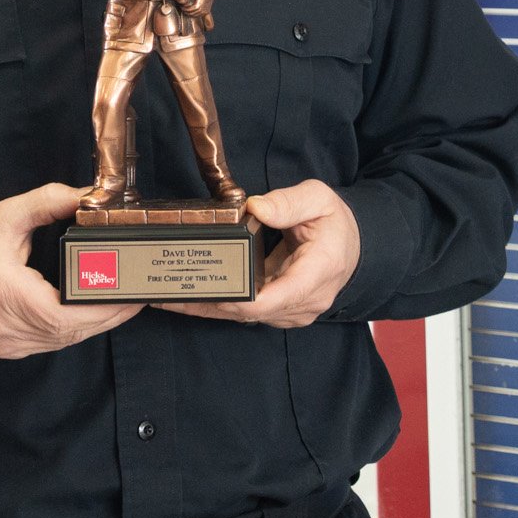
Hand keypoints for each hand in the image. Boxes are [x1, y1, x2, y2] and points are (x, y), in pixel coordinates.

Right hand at [0, 183, 139, 358]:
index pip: (62, 314)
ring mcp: (7, 342)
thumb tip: (89, 196)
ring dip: (95, 323)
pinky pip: (52, 342)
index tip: (130, 293)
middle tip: (138, 294)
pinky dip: (75, 329)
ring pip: (64, 340)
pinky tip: (94, 313)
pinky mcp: (8, 346)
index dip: (101, 308)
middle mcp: (6, 328)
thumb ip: (48, 201)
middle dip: (108, 314)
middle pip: (70, 331)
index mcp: (5, 296)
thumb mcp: (5, 216)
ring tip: (124, 301)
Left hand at [158, 180, 358, 328]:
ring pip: (242, 318)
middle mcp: (305, 302)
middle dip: (207, 301)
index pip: (272, 299)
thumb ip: (289, 202)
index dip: (234, 299)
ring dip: (207, 306)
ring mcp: (293, 312)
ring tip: (164, 295)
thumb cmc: (336, 224)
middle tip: (165, 290)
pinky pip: (245, 315)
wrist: (352, 248)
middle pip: (248, 312)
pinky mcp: (281, 314)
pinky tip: (186, 299)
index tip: (202, 288)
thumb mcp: (319, 200)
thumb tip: (256, 207)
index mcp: (317, 272)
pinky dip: (218, 306)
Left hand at [179, 0, 214, 19]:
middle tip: (183, 9)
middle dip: (186, 12)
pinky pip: (199, 16)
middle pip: (191, 14)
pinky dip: (195, 15)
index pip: (189, 10)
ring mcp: (204, 11)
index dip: (184, 9)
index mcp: (197, 5)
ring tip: (187, 11)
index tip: (181, 7)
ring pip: (194, 15)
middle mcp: (201, 10)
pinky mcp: (206, 12)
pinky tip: (192, 13)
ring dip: (190, 14)